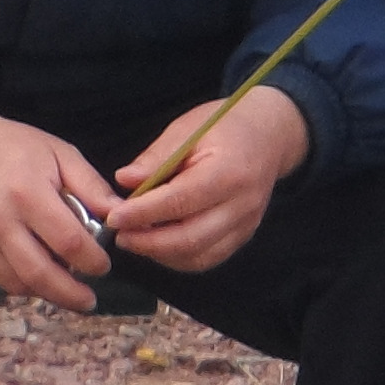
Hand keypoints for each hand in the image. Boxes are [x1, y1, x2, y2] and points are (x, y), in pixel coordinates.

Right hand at [0, 108, 121, 312]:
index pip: (69, 242)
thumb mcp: (60, 154)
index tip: (103, 265)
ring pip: (16, 283)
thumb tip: (120, 217)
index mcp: (27, 193)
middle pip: (40, 274)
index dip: (92, 261)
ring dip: (45, 292)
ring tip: (64, 288)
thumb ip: (91, 186)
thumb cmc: (15, 147)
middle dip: (70, 294)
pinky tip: (34, 275)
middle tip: (88, 300)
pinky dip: (19, 283)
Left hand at [104, 89, 308, 274]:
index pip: (180, 201)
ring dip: (161, 254)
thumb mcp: (187, 129)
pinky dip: (179, 258)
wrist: (270, 136)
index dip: (143, 213)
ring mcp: (246, 224)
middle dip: (148, 242)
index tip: (114, 218)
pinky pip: (208, 258)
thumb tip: (124, 181)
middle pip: (190, 237)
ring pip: (198, 255)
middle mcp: (242, 204)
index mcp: (228, 171)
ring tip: (135, 240)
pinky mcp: (244, 236)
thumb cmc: (224, 126)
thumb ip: (156, 158)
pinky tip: (158, 246)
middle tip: (119, 236)